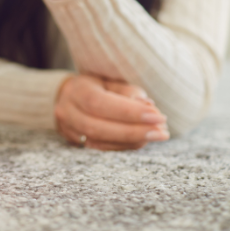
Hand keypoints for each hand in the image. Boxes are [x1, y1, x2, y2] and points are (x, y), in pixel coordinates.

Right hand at [54, 74, 168, 150]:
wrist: (69, 97)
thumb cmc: (96, 86)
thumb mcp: (110, 80)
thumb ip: (127, 92)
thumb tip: (148, 107)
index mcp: (76, 90)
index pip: (100, 103)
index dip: (129, 112)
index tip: (157, 116)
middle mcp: (67, 111)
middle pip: (99, 127)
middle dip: (134, 131)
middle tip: (162, 132)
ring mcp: (69, 130)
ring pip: (100, 142)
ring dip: (132, 141)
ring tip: (157, 135)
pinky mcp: (76, 143)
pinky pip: (101, 149)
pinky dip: (124, 146)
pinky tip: (142, 140)